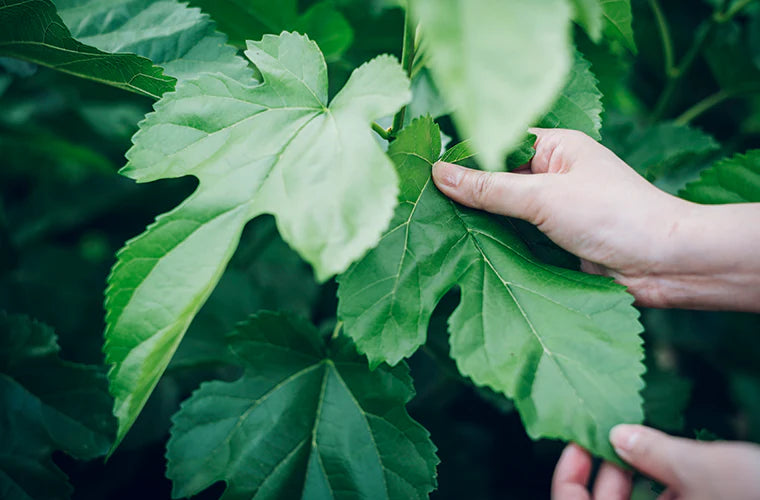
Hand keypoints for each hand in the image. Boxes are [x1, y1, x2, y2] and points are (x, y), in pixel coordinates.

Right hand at [432, 128, 759, 310]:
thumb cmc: (614, 215)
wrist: (664, 264)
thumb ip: (489, 188)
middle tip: (420, 199)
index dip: (462, 153)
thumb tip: (438, 173)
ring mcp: (553, 208)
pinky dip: (492, 240)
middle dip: (464, 189)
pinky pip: (515, 235)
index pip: (497, 142)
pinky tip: (462, 246)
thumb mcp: (543, 196)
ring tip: (431, 224)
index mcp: (556, 147)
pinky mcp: (554, 240)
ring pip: (503, 209)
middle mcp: (553, 174)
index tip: (424, 165)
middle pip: (496, 177)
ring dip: (477, 219)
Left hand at [551, 425, 759, 499]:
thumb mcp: (705, 471)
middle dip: (608, 472)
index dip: (569, 480)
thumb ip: (654, 453)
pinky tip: (670, 457)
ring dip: (636, 477)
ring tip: (639, 438)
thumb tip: (617, 435)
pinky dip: (664, 486)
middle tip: (612, 432)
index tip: (576, 443)